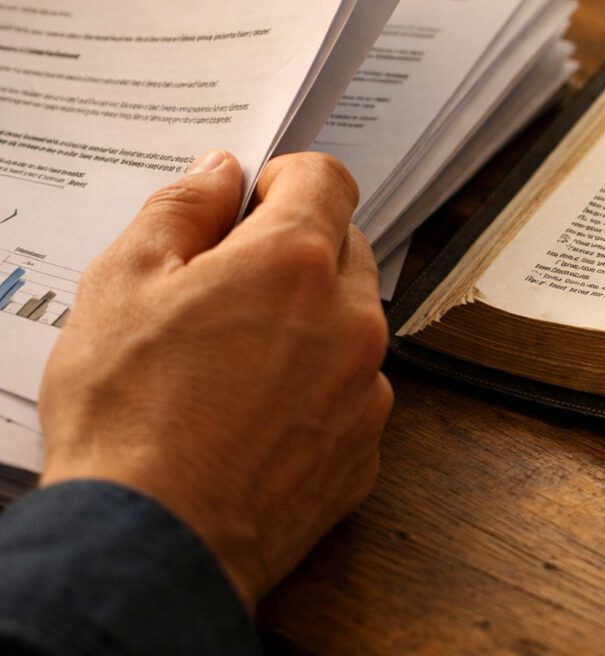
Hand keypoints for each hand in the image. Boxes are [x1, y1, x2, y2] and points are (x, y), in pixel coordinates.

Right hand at [38, 149, 392, 611]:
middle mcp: (351, 317)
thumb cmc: (128, 415)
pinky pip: (355, 386)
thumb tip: (220, 172)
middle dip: (296, 250)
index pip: (328, 178)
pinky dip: (320, 383)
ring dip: (311, 318)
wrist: (151, 545)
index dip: (287, 179)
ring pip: (353, 318)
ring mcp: (368, 385)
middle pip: (344, 247)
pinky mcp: (367, 443)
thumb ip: (182, 208)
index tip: (255, 202)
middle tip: (231, 286)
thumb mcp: (124, 282)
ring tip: (239, 359)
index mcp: (296, 261)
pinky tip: (260, 412)